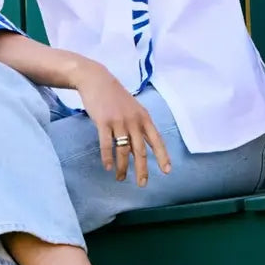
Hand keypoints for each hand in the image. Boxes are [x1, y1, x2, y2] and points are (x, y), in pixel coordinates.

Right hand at [71, 60, 171, 184]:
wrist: (96, 80)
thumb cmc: (115, 97)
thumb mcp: (132, 110)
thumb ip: (137, 128)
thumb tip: (137, 151)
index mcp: (144, 117)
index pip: (156, 140)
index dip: (162, 156)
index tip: (167, 171)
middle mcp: (134, 120)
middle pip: (140, 150)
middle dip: (142, 169)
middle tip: (142, 184)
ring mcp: (119, 121)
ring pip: (123, 150)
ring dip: (122, 167)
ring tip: (121, 178)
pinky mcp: (103, 122)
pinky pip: (107, 144)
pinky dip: (107, 158)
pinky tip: (107, 167)